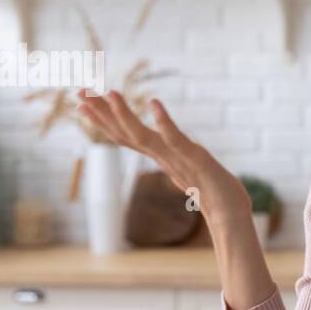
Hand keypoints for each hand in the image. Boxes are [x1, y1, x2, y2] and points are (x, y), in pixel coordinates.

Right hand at [74, 89, 247, 221]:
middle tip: (79, 93)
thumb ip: (178, 159)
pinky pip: (176, 140)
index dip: (104, 120)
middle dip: (102, 114)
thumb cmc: (215, 195)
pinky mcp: (196, 160)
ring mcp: (177, 159)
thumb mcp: (191, 171)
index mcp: (161, 157)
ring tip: (111, 93)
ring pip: (143, 136)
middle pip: (125, 134)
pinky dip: (164, 122)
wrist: (232, 217)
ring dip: (125, 115)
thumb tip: (170, 150)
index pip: (126, 136)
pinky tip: (154, 104)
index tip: (83, 103)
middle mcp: (164, 158)